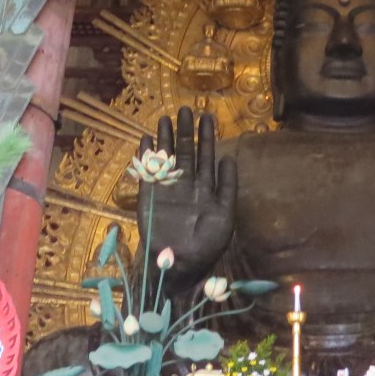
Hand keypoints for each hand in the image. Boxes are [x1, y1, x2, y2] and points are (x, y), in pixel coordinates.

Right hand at [136, 106, 236, 285]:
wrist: (178, 267)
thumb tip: (229, 158)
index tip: (208, 116)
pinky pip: (147, 172)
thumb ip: (227, 187)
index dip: (207, 137)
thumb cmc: (206, 246)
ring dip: (166, 138)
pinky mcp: (149, 197)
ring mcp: (167, 190)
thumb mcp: (225, 216)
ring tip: (165, 117)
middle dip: (186, 131)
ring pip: (167, 158)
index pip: (207, 156)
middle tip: (187, 109)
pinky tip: (146, 139)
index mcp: (206, 189)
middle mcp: (186, 186)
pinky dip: (146, 156)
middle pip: (186, 152)